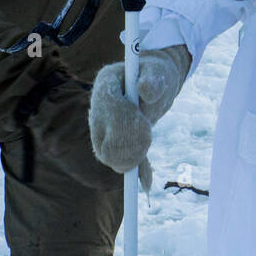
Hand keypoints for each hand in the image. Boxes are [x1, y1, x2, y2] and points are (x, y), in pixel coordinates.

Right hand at [88, 45, 190, 174]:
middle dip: (129, 144)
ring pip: (110, 155)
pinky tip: (146, 184)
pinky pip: (121, 160)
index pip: (107, 111)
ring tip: (146, 142)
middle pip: (104, 139)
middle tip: (147, 137)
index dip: (126, 123)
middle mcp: (97, 109)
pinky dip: (134, 171)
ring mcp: (102, 126)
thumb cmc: (156, 73)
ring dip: (132, 157)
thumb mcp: (158, 71)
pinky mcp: (113, 140)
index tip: (145, 125)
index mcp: (105, 86)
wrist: (154, 81)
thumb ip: (153, 79)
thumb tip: (146, 91)